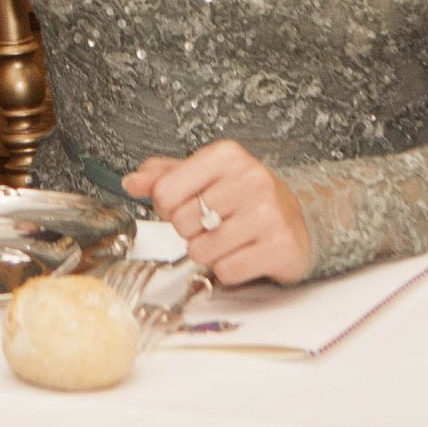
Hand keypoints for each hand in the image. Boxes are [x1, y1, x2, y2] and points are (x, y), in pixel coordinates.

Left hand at [122, 140, 310, 285]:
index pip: (166, 191)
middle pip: (182, 223)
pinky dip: (230, 269)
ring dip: (210, 253)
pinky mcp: (280, 246)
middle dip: (192, 231)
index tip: (188, 204)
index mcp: (226, 155)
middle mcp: (250, 179)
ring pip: (202, 250)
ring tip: (230, 238)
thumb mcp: (204, 176)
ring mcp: (268, 213)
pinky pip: (227, 271)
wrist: (295, 217)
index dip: (169, 207)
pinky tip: (245, 253)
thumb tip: (131, 182)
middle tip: (215, 223)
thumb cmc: (243, 197)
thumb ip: (164, 177)